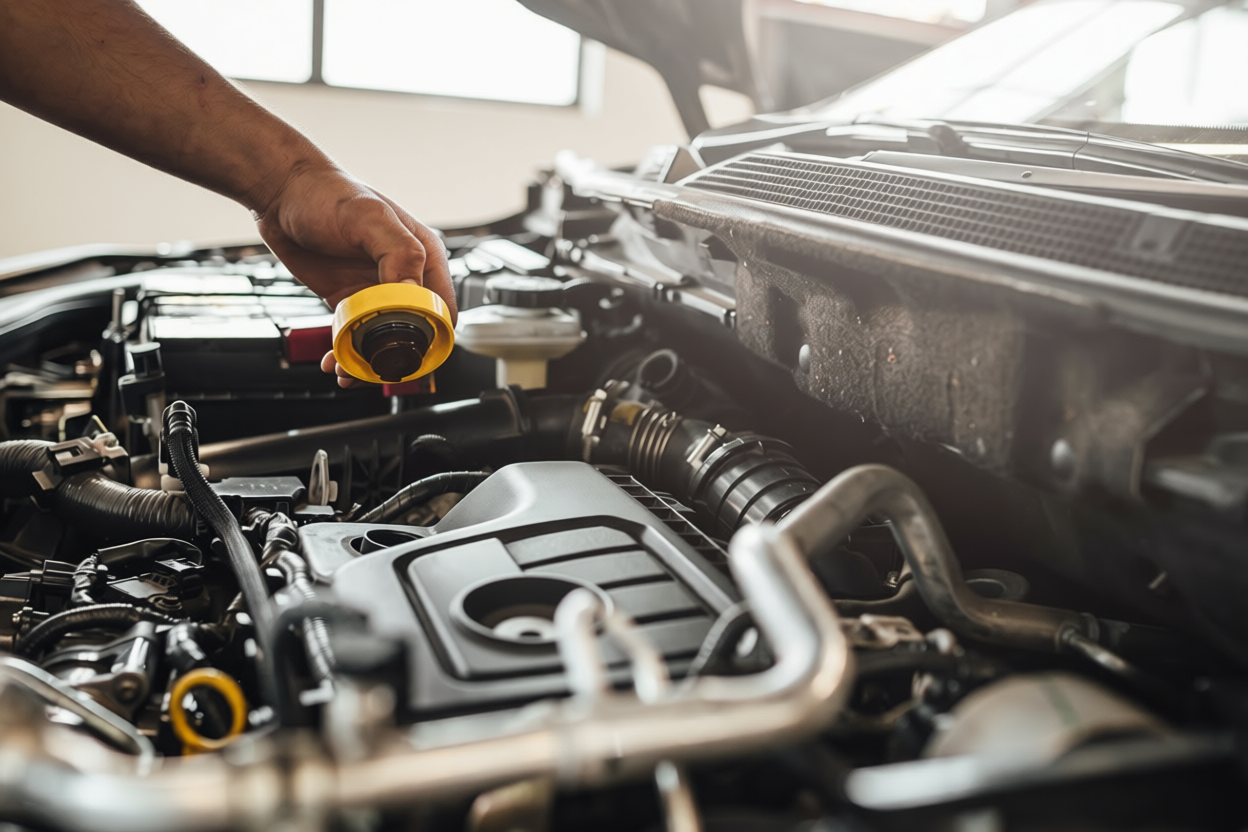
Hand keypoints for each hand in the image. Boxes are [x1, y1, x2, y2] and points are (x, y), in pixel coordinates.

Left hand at [254, 163, 457, 386]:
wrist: (282, 193)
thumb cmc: (327, 193)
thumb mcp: (368, 218)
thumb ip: (399, 253)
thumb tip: (414, 293)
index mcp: (423, 255)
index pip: (443, 308)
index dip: (431, 335)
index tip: (408, 351)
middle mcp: (405, 275)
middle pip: (415, 331)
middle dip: (397, 356)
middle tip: (374, 368)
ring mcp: (377, 290)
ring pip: (385, 339)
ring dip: (369, 361)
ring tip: (348, 370)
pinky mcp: (351, 299)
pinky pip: (358, 335)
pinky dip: (349, 353)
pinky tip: (335, 360)